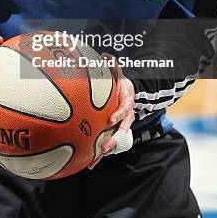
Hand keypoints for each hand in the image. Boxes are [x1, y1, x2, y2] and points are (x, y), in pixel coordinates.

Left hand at [87, 54, 134, 169]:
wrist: (128, 92)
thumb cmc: (120, 82)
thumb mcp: (119, 73)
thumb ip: (113, 65)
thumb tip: (106, 55)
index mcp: (127, 100)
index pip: (126, 108)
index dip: (119, 114)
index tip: (110, 120)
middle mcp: (127, 115)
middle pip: (123, 131)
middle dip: (114, 140)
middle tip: (103, 147)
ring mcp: (122, 125)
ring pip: (117, 141)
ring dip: (107, 151)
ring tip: (95, 160)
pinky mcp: (115, 131)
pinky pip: (110, 143)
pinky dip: (100, 154)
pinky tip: (88, 163)